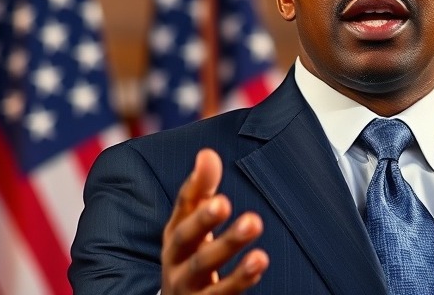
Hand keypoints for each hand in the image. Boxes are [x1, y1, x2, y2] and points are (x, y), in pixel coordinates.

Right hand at [161, 149, 268, 293]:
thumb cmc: (190, 252)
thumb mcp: (192, 221)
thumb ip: (202, 188)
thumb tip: (207, 153)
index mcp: (175, 231)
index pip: (182, 206)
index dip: (196, 192)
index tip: (219, 191)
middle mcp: (175, 257)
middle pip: (187, 238)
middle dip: (204, 221)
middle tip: (226, 204)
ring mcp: (186, 285)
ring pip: (204, 268)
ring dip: (228, 254)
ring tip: (259, 253)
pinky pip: (220, 294)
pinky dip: (239, 282)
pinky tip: (258, 266)